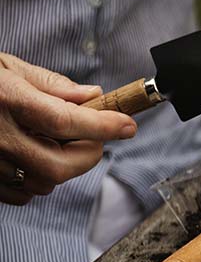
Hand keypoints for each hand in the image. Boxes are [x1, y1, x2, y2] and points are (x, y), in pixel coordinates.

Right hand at [0, 53, 136, 204]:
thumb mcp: (5, 67)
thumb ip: (50, 85)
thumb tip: (92, 97)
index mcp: (5, 99)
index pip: (66, 120)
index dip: (103, 126)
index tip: (128, 126)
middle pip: (59, 166)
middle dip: (88, 155)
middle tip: (95, 138)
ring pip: (43, 183)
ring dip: (64, 167)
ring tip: (60, 143)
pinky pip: (21, 194)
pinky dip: (38, 181)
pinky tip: (35, 157)